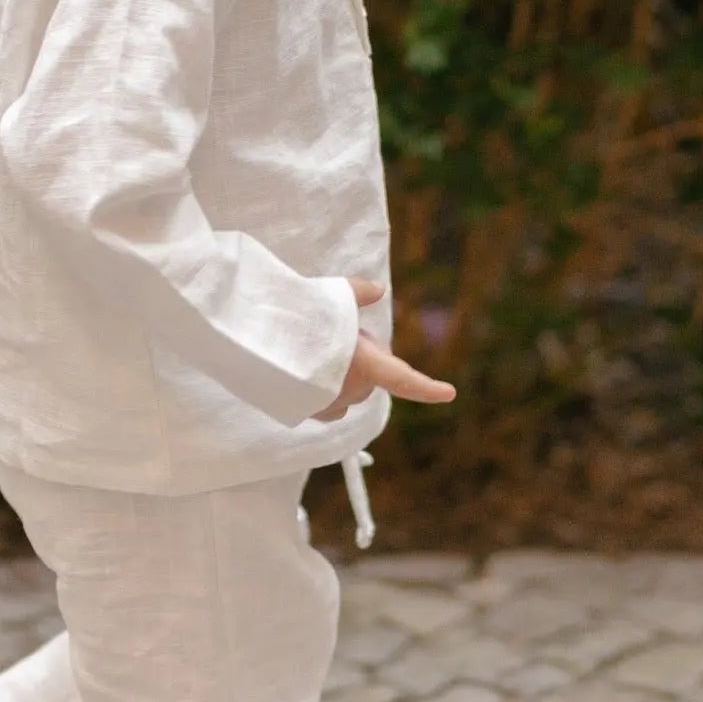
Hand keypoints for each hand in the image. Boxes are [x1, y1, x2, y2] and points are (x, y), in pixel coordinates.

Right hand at [312, 276, 456, 419]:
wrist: (253, 342)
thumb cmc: (298, 318)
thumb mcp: (332, 295)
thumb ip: (358, 293)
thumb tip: (377, 290)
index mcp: (365, 366)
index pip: (404, 379)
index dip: (428, 388)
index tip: (449, 393)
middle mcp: (350, 392)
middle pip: (369, 377)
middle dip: (360, 358)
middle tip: (337, 331)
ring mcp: (325, 406)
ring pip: (344, 389)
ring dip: (339, 373)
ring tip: (313, 345)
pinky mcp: (302, 412)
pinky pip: (322, 401)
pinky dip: (319, 386)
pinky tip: (300, 365)